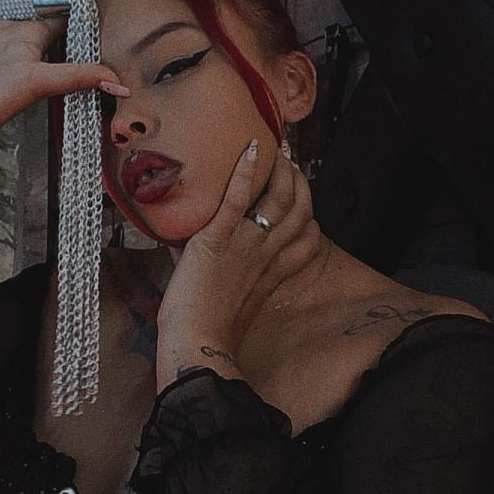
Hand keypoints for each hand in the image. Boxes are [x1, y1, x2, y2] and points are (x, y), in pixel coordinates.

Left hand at [156, 144, 321, 369]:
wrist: (198, 345)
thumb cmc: (207, 334)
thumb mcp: (228, 305)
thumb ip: (219, 277)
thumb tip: (183, 253)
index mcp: (271, 276)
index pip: (308, 243)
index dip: (311, 222)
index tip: (304, 208)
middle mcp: (266, 257)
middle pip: (300, 213)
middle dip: (300, 185)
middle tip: (290, 166)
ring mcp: (245, 246)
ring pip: (278, 200)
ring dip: (280, 171)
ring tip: (276, 152)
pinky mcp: (219, 239)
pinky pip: (239, 199)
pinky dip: (246, 171)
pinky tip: (252, 148)